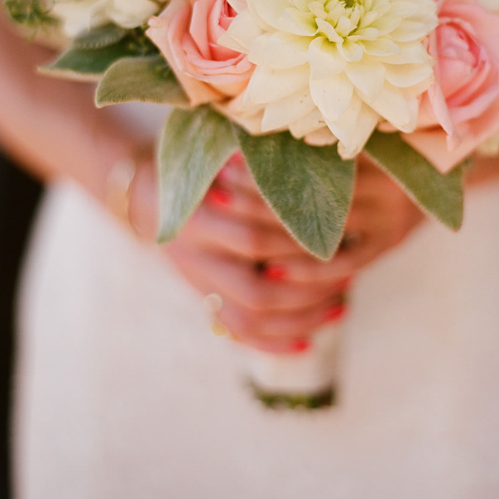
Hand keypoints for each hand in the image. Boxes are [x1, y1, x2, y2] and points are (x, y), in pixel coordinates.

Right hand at [132, 152, 422, 353]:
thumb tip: (315, 156)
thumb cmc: (197, 167)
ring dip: (300, 318)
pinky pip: (238, 334)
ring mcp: (199, 284)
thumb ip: (257, 164)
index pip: (252, 239)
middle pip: (256, 289)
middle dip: (308, 287)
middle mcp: (197, 258)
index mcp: (199, 218)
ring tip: (341, 304)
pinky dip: (274, 342)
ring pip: (251, 320)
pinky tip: (308, 341)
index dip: (296, 243)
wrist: (149, 197)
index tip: (337, 236)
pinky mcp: (203, 300)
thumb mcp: (218, 157)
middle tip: (349, 273)